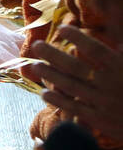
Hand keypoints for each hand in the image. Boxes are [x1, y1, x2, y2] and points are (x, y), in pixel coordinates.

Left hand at [31, 27, 122, 143]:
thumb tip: (118, 42)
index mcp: (122, 69)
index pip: (97, 50)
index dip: (79, 38)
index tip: (63, 29)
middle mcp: (111, 85)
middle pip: (76, 67)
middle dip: (54, 55)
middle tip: (36, 44)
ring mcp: (103, 103)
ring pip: (70, 86)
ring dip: (50, 75)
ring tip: (34, 65)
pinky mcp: (99, 120)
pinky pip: (74, 108)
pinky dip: (57, 100)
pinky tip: (44, 93)